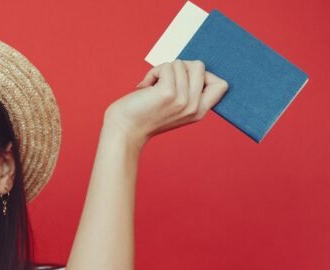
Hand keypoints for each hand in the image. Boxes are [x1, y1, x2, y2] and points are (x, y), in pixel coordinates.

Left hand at [104, 60, 228, 147]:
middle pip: (200, 66)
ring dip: (163, 70)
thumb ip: (189, 91)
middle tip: (163, 82)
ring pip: (182, 64)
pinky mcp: (168, 93)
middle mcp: (194, 107)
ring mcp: (182, 100)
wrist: (123, 130)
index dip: (204, 75)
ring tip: (152, 86)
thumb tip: (194, 64)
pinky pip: (167, 66)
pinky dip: (154, 72)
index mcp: (199, 111)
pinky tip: (145, 86)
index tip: (183, 82)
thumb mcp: (175, 106)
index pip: (222, 85)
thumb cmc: (145, 113)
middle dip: (179, 67)